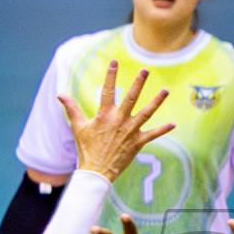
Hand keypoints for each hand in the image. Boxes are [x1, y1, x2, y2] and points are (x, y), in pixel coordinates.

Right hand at [59, 61, 173, 181]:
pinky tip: (173, 124)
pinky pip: (153, 135)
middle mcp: (119, 120)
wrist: (96, 171)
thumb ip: (71, 108)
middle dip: (139, 83)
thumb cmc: (87, 148)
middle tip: (146, 70)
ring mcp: (130, 131)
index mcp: (105, 114)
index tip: (115, 62)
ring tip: (165, 91)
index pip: (108, 90)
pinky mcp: (137, 142)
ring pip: (146, 113)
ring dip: (156, 102)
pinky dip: (163, 129)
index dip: (111, 75)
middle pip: (131, 98)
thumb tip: (60, 94)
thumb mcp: (78, 127)